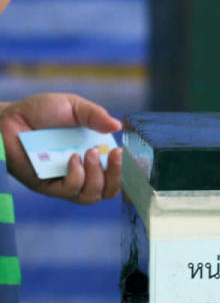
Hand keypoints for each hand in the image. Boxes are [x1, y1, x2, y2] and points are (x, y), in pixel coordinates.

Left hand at [0, 93, 122, 203]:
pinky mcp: (47, 186)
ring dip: (96, 176)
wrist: (10, 116)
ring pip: (91, 196)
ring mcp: (64, 181)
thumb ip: (96, 115)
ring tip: (89, 152)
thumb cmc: (41, 111)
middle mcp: (82, 172)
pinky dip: (77, 175)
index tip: (125, 153)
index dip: (125, 170)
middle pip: (109, 191)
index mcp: (94, 156)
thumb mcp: (74, 106)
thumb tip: (118, 126)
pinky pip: (70, 191)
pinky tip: (73, 158)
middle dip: (117, 175)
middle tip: (114, 154)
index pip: (117, 175)